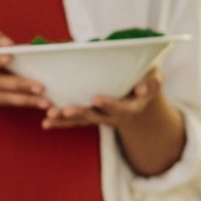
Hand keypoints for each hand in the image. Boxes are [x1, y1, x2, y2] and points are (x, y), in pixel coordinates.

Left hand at [41, 69, 163, 129]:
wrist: (141, 94)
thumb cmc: (146, 78)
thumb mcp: (154, 77)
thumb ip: (150, 82)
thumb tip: (141, 88)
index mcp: (131, 107)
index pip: (121, 107)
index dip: (109, 104)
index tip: (97, 99)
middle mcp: (115, 116)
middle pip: (96, 117)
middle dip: (80, 113)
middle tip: (65, 111)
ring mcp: (101, 117)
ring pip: (82, 120)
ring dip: (65, 119)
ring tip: (49, 116)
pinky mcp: (91, 116)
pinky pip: (75, 121)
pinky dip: (60, 122)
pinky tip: (45, 123)